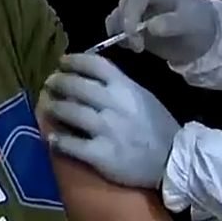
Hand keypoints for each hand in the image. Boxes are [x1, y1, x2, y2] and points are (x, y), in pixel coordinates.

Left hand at [43, 53, 178, 188]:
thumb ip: (120, 85)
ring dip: (55, 108)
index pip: (95, 64)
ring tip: (47, 107)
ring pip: (71, 112)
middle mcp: (114, 104)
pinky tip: (52, 139)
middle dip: (59, 82)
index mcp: (126, 87)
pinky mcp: (102, 155)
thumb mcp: (143, 96)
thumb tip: (92, 76)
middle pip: (77, 86)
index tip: (63, 62)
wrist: (174, 161)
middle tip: (49, 84)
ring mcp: (107, 129)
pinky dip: (59, 141)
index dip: (74, 60)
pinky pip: (73, 145)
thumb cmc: (159, 126)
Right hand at [105, 0, 217, 65]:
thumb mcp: (192, 23)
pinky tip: (131, 46)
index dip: (131, 16)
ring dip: (119, 32)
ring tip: (136, 47)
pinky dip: (119, 36)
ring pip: (117, 15)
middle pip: (124, 5)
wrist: (204, 36)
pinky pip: (117, 26)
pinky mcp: (134, 21)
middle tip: (138, 47)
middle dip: (125, 27)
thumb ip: (173, 23)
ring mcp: (138, 7)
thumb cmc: (200, 24)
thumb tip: (150, 27)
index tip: (134, 37)